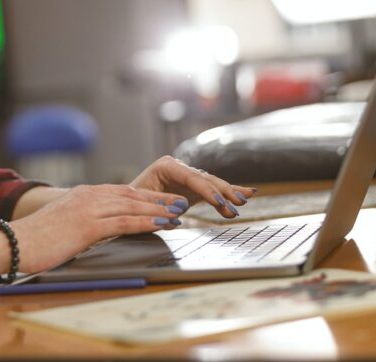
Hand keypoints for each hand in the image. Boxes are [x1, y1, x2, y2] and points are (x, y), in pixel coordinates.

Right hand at [8, 184, 188, 273]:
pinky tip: (161, 224)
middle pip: (132, 194)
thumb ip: (83, 223)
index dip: (147, 196)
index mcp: (82, 194)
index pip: (122, 191)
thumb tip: (99, 232)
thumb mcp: (64, 225)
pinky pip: (123, 222)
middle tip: (181, 202)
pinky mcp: (87, 226)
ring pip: (132, 206)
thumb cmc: (35, 240)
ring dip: (158, 209)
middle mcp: (88, 196)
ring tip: (179, 213)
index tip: (165, 200)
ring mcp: (88, 209)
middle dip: (159, 198)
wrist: (13, 243)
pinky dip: (145, 222)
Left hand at [129, 155, 256, 219]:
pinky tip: (247, 194)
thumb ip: (161, 204)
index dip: (206, 189)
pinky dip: (228, 193)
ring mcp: (188, 177)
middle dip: (223, 191)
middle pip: (205, 179)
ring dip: (228, 194)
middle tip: (238, 203)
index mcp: (165, 166)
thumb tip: (181, 208)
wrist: (128, 205)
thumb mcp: (141, 203)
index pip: (191, 177)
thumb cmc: (131, 203)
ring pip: (212, 184)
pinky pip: (213, 190)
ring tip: (243, 201)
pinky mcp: (193, 189)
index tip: (219, 201)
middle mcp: (179, 168)